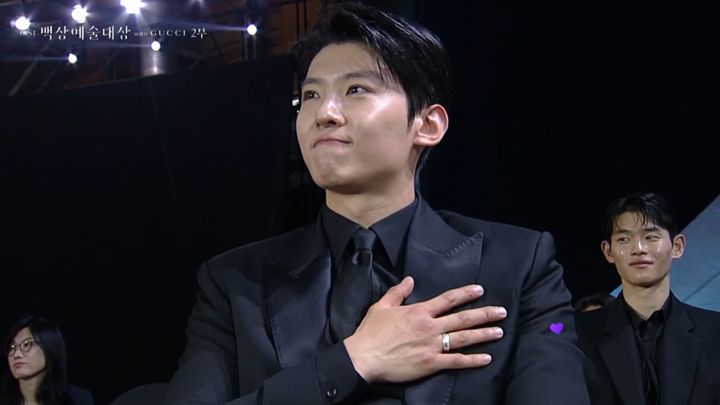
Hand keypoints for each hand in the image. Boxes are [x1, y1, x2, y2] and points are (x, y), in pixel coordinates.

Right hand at [343, 276, 506, 383]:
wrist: (364, 357)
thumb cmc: (371, 332)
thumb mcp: (382, 306)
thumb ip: (398, 292)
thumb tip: (410, 280)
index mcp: (419, 312)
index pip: (448, 299)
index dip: (465, 294)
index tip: (480, 290)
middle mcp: (429, 327)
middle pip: (462, 318)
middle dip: (484, 314)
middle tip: (501, 312)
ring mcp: (431, 345)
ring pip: (463, 338)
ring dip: (483, 334)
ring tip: (499, 331)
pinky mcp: (430, 363)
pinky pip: (456, 361)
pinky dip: (472, 360)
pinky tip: (486, 357)